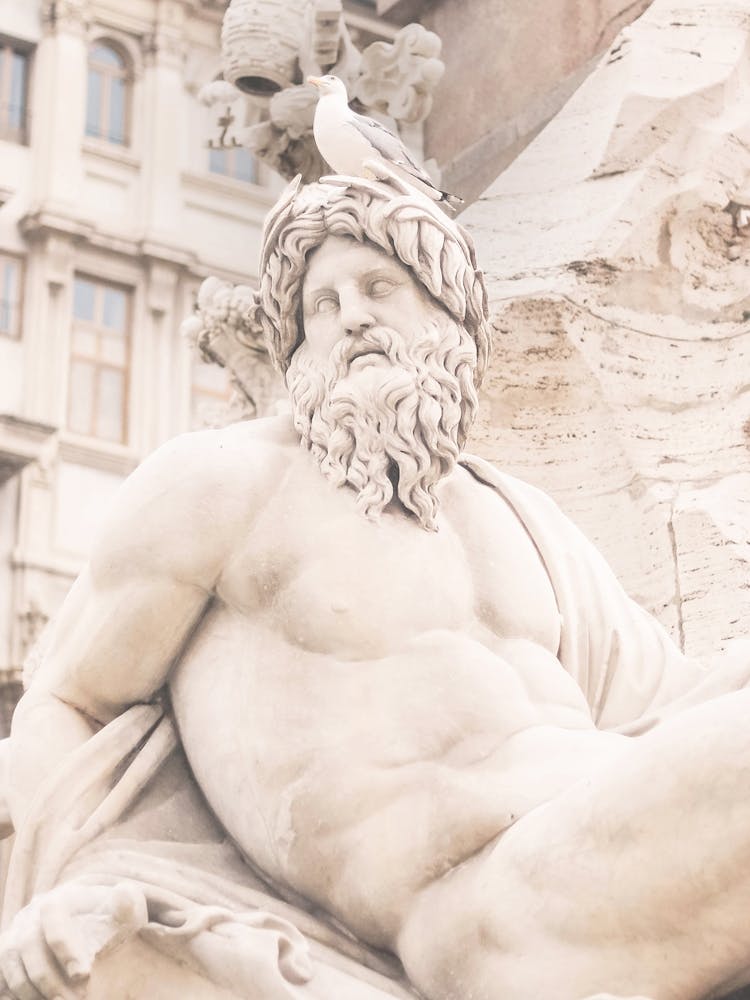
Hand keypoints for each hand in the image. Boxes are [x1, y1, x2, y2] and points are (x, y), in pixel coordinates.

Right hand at [0, 881, 146, 999]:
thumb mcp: (125, 909)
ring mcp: (16, 933)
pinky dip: (20, 993)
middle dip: (51, 979)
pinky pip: (5, 976)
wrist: (89, 923)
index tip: (84, 975)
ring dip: (34, 991)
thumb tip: (123, 893)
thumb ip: (127, 903)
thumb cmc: (110, 919)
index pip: (55, 918)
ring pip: (12, 964)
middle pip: (30, 946)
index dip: (65, 948)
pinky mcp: (9, 955)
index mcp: (61, 897)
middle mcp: (33, 913)